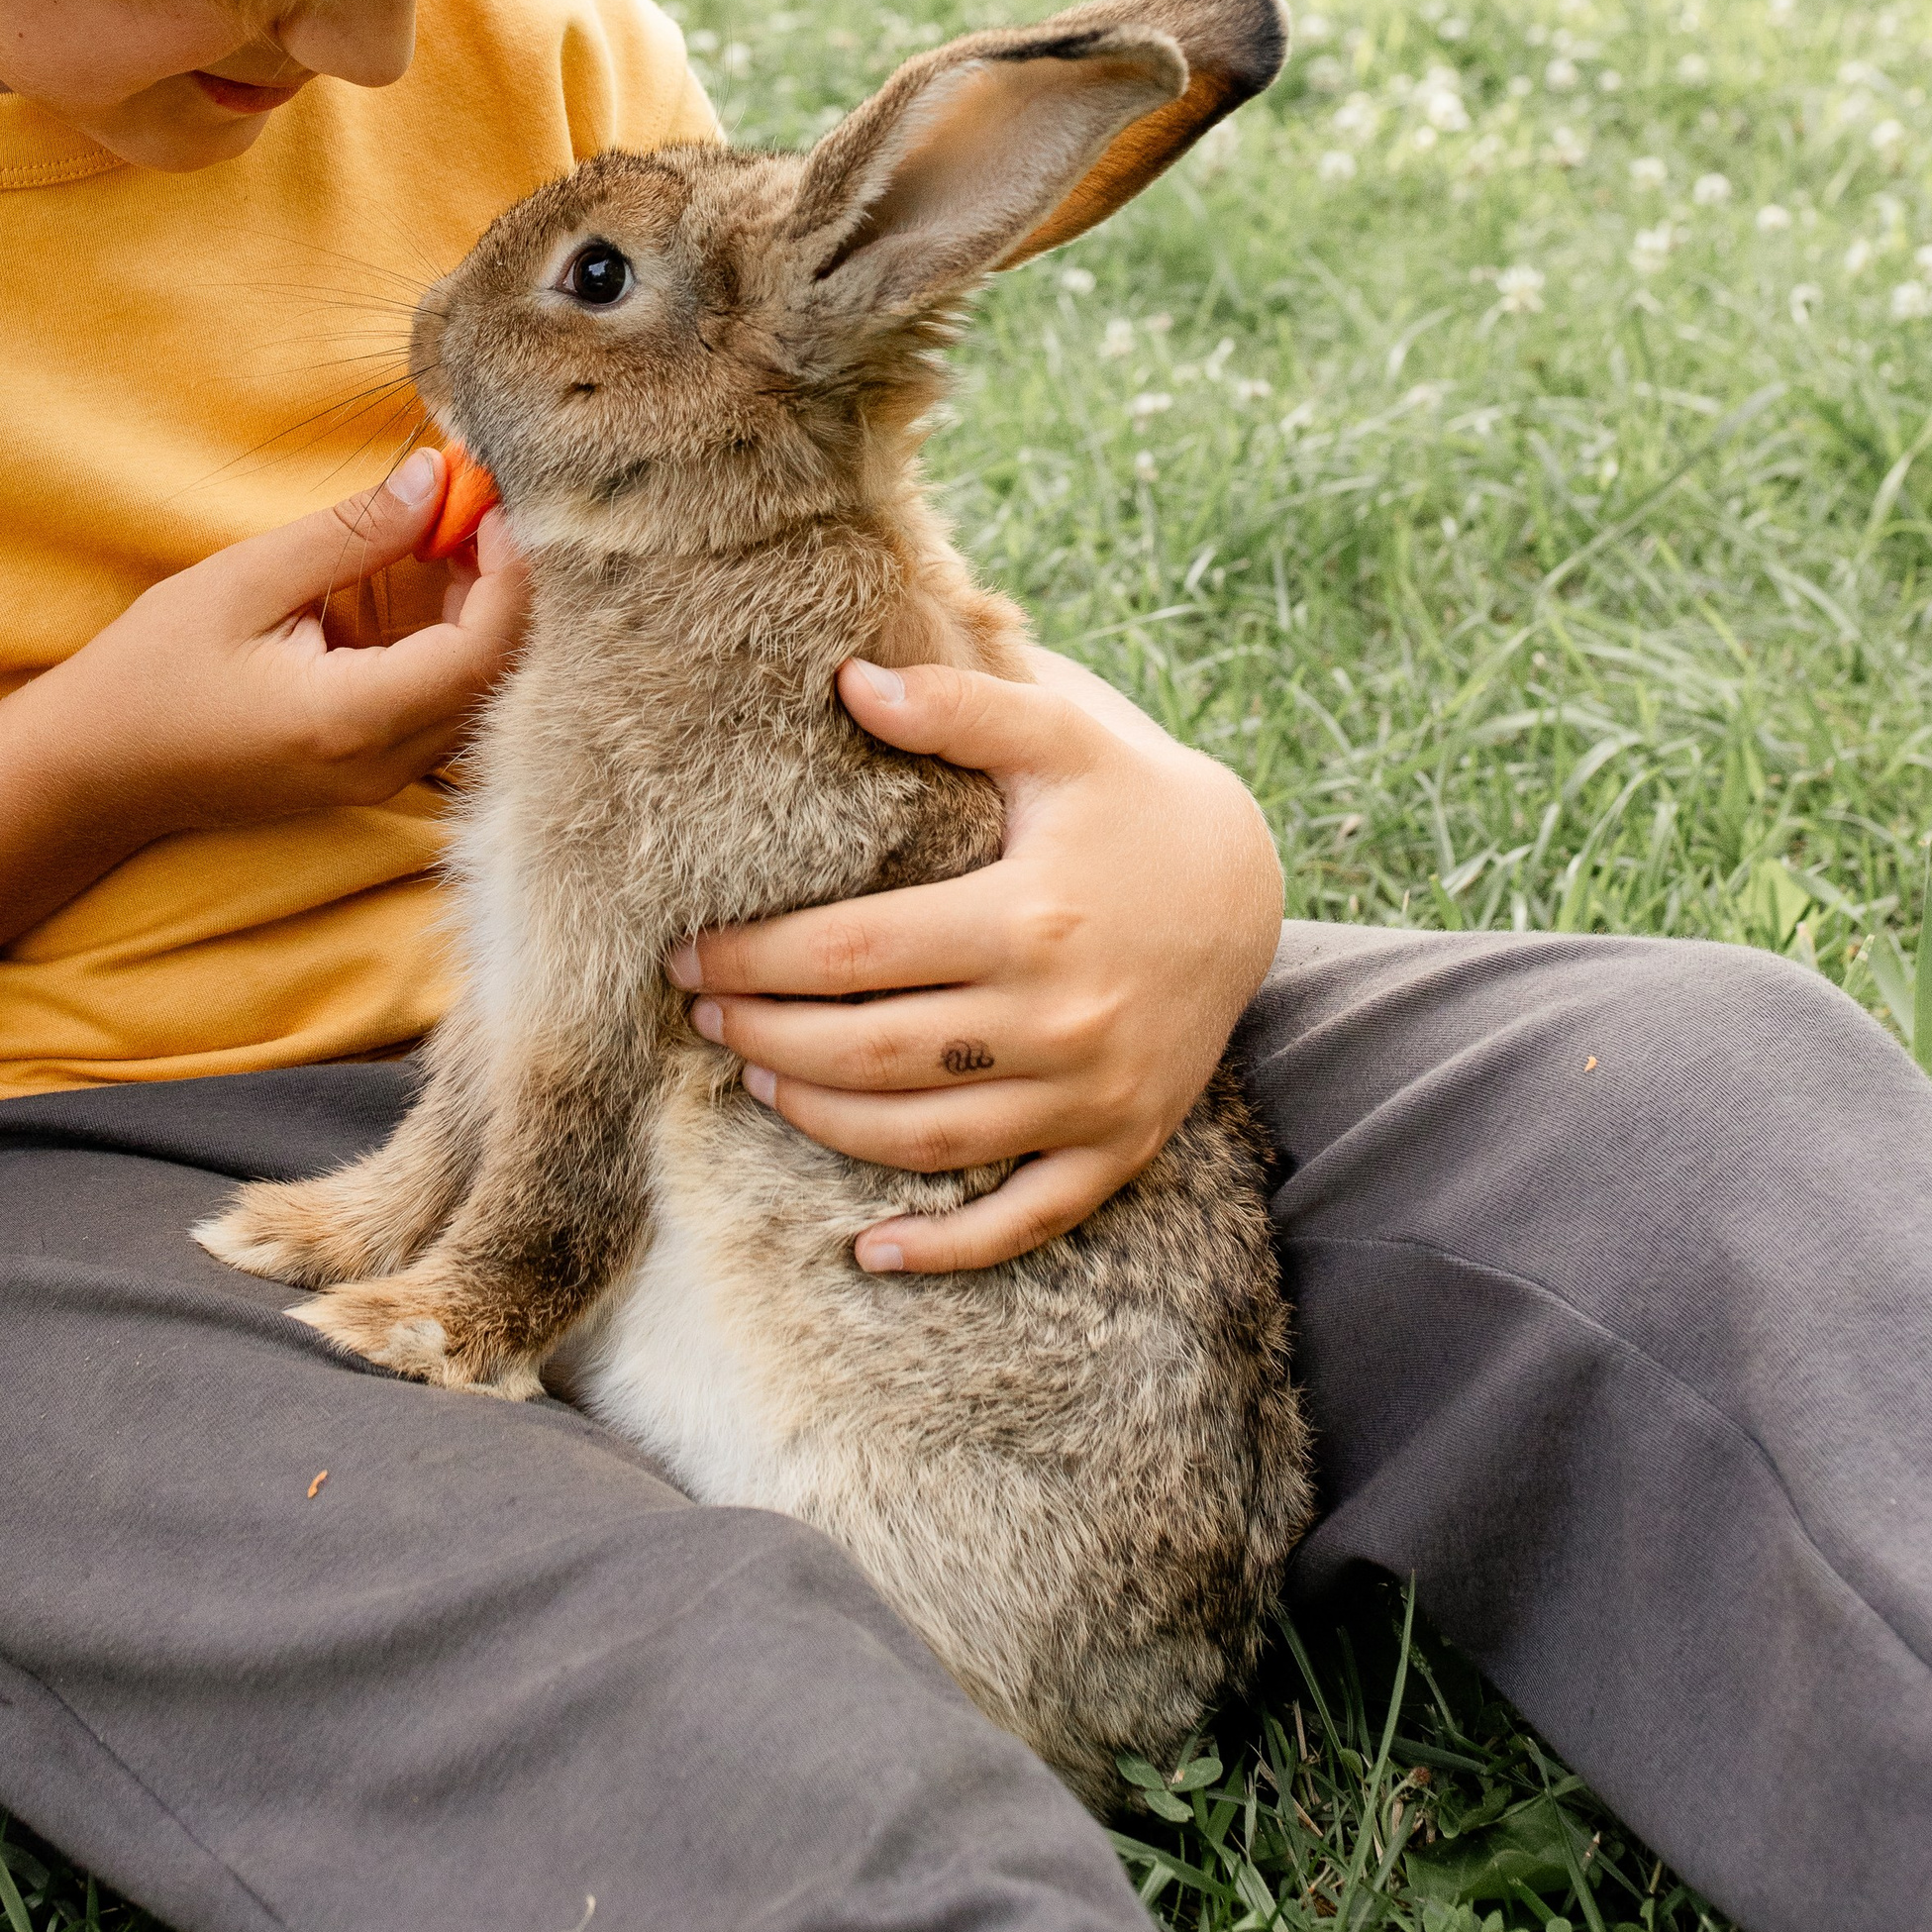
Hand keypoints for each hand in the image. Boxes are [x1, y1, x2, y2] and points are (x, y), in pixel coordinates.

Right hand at [36, 451, 528, 847]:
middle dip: (506, 587)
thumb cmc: (152, 672)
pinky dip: (455, 644)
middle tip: (479, 506)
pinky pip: (445, 709)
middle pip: (497, 678)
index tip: (493, 501)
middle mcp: (381, 766)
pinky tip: (429, 586)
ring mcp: (379, 783)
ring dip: (483, 613)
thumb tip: (437, 477)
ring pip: (479, 697)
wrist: (93, 771)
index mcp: (351, 720)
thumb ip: (353, 533)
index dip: (509, 573)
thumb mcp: (246, 580)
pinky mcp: (369, 775)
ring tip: (455, 533)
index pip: (482, 652)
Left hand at [667, 648, 1281, 1274]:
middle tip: (700, 1018)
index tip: (685, 954)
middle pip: (872, 1054)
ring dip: (823, 1122)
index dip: (753, 960)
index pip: (851, 953)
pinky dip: (948, 1248)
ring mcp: (1094, 1094)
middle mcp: (1060, 1018)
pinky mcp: (1122, 1143)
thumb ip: (956, 705)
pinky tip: (869, 1253)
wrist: (1246, 880)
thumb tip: (848, 678)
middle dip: (766, 1040)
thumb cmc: (1126, 793)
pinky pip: (1026, 1218)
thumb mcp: (1057, 731)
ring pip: (927, 1139)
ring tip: (756, 1080)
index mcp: (1028, 917)